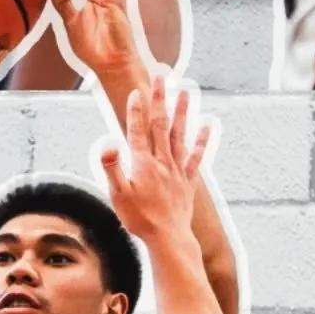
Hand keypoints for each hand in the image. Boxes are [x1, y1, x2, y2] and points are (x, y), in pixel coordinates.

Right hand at [100, 75, 210, 244]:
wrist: (168, 238)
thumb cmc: (140, 219)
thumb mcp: (118, 195)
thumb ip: (112, 167)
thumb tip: (107, 143)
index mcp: (143, 164)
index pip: (137, 131)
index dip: (135, 111)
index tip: (136, 91)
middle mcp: (162, 162)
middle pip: (160, 125)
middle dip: (160, 99)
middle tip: (161, 76)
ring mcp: (177, 170)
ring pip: (180, 134)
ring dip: (183, 111)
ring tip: (185, 90)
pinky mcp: (188, 181)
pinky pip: (196, 156)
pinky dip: (202, 140)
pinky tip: (207, 124)